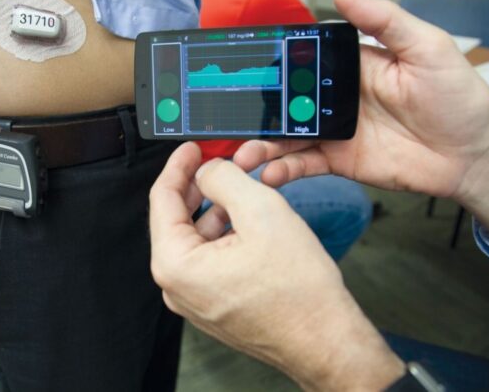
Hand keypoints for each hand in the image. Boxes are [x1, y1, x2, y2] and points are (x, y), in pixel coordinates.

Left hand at [149, 142, 403, 389]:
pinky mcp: (213, 304)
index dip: (178, 166)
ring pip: (196, 238)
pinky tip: (245, 220)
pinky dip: (223, 233)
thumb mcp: (260, 210)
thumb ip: (224, 178)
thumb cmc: (298, 289)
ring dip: (215, 209)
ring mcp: (194, 299)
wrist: (326, 340)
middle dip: (199, 186)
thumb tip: (206, 170)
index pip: (163, 199)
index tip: (192, 147)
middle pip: (177, 219)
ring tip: (241, 189)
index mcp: (176, 265)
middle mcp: (177, 287)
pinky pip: (209, 258)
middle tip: (219, 161)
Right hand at [235, 0, 488, 225]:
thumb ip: (384, 21)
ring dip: (262, 145)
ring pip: (287, 137)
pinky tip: (270, 175)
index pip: (303, 62)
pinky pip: (304, 165)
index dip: (276, 65)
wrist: (470, 156)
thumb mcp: (426, 48)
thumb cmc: (457, 97)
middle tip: (232, 120)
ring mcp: (334, 132)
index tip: (247, 69)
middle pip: (286, 102)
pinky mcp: (338, 161)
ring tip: (243, 157)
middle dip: (258, 111)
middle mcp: (335, 99)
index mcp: (350, 68)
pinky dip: (284, 171)